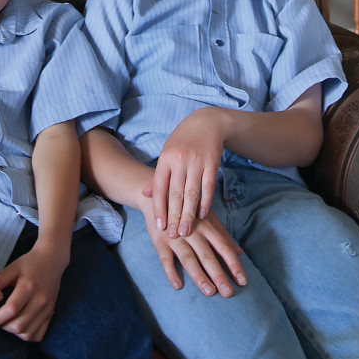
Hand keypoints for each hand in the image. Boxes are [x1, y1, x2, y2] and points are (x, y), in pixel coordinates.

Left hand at [0, 238, 68, 341]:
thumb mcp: (12, 268)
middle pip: (20, 325)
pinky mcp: (51, 314)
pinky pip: (38, 335)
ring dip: (13, 332)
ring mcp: (47, 309)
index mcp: (29, 286)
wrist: (52, 261)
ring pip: (28, 333)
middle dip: (3, 327)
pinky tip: (19, 325)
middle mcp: (40, 300)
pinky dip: (26, 335)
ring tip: (7, 322)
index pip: (11, 309)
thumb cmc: (29, 264)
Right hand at [147, 213, 246, 297]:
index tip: (242, 281)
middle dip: (218, 275)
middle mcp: (193, 232)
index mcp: (207, 227)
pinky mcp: (160, 242)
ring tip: (209, 292)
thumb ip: (223, 237)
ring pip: (188, 259)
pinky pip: (165, 260)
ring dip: (199, 276)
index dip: (234, 264)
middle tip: (228, 293)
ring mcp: (176, 237)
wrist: (159, 198)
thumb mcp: (208, 220)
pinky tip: (178, 286)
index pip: (224, 248)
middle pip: (207, 256)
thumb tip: (240, 253)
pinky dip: (171, 272)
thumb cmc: (189, 212)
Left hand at [148, 109, 224, 236]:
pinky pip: (208, 188)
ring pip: (192, 194)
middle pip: (176, 194)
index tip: (159, 226)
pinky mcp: (212, 164)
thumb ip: (158, 175)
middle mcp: (180, 161)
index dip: (159, 209)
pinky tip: (202, 216)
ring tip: (185, 231)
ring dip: (188, 215)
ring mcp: (197, 162)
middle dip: (173, 217)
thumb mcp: (166, 153)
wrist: (206, 122)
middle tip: (172, 236)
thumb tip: (145, 195)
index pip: (160, 188)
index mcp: (165, 159)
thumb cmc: (183, 141)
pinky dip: (205, 203)